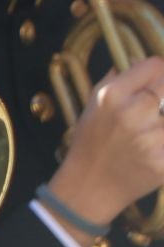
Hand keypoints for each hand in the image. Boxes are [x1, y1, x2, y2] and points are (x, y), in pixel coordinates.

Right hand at [47, 56, 163, 229]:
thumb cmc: (91, 141)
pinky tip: (154, 147)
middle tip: (154, 109)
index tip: (157, 80)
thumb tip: (140, 61)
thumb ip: (117, 78)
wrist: (90, 185)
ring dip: (162, 124)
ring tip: (150, 132)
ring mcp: (151, 140)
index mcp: (113, 95)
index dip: (158, 71)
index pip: (155, 66)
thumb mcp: (93, 103)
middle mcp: (133, 114)